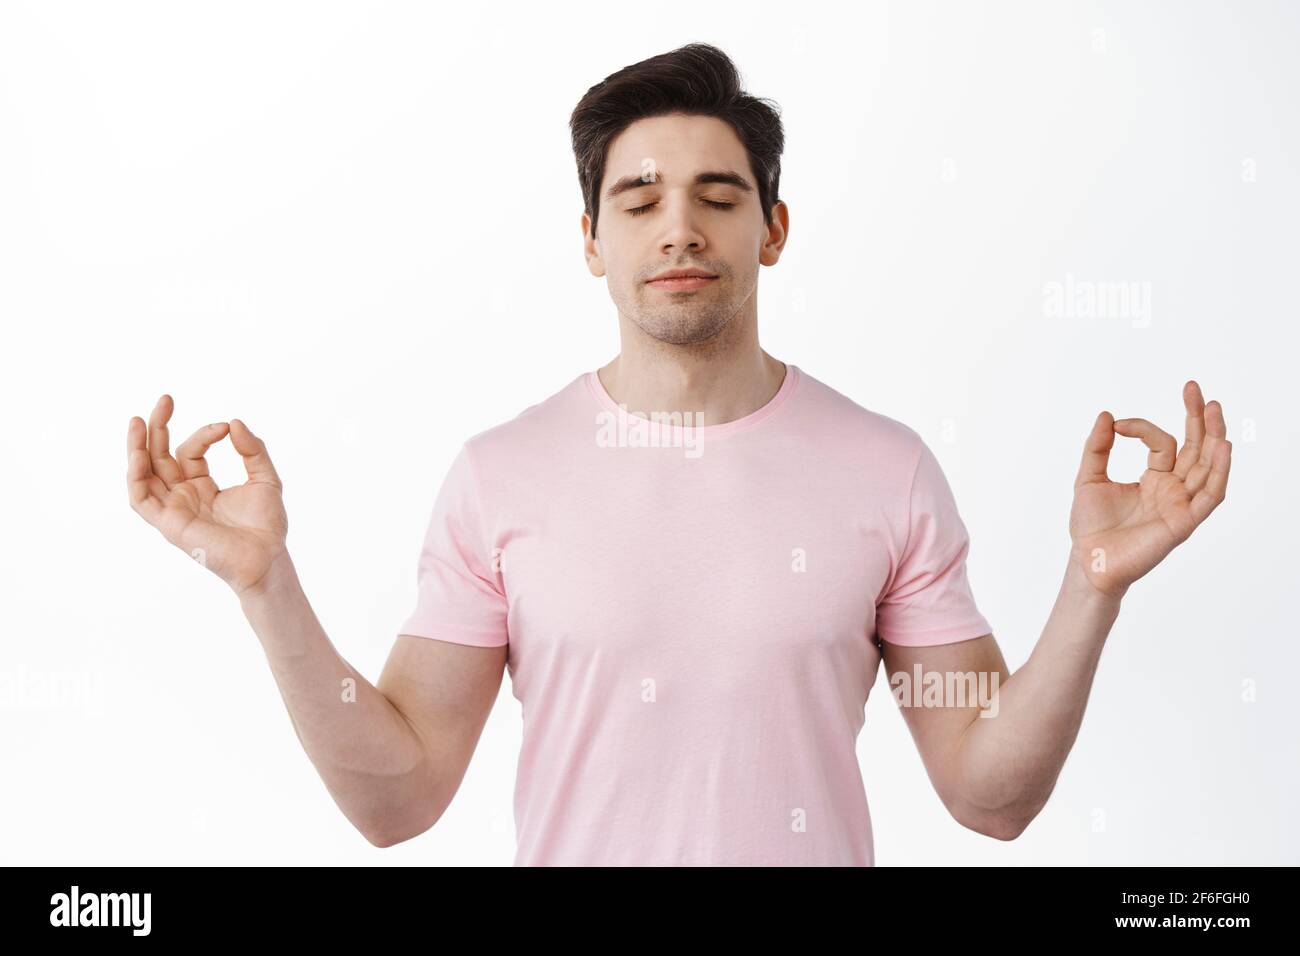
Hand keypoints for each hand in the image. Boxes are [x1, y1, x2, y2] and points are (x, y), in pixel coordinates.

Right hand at [127, 394, 288, 595]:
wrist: (267, 557)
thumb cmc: (267, 525)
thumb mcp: (265, 478)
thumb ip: (252, 450)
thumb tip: (234, 422)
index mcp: (202, 486)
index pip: (190, 452)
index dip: (205, 435)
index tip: (225, 428)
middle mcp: (183, 496)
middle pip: (159, 457)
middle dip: (158, 427)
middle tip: (165, 399)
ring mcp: (173, 509)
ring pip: (144, 474)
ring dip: (137, 447)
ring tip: (139, 420)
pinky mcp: (168, 524)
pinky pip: (141, 499)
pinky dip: (136, 476)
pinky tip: (139, 454)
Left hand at [1068, 380, 1231, 598]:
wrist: (1088, 561)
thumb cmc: (1090, 526)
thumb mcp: (1088, 478)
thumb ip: (1098, 447)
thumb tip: (1107, 414)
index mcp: (1155, 478)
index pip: (1162, 442)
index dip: (1142, 427)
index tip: (1117, 424)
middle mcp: (1173, 488)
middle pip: (1196, 448)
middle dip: (1198, 418)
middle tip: (1194, 388)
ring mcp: (1181, 504)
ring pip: (1208, 466)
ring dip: (1214, 437)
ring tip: (1214, 408)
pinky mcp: (1184, 522)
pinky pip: (1210, 495)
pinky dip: (1219, 471)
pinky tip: (1222, 446)